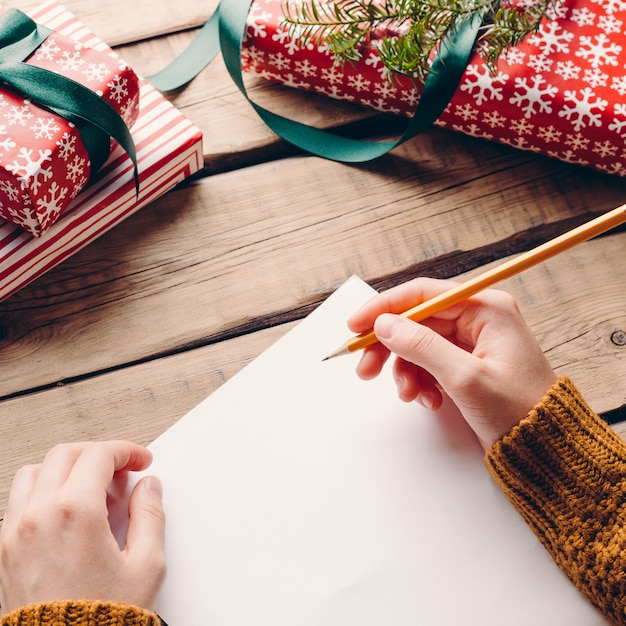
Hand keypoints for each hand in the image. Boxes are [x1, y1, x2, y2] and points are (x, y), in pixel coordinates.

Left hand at [0, 441, 165, 613]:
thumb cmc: (102, 620)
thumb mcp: (146, 565)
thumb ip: (149, 516)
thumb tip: (147, 488)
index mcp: (75, 512)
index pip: (99, 455)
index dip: (126, 451)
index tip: (140, 461)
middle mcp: (39, 516)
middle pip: (66, 454)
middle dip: (98, 454)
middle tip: (121, 471)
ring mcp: (15, 533)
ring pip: (34, 472)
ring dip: (66, 468)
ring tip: (91, 488)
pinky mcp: (4, 551)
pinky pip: (17, 502)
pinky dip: (42, 491)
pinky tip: (66, 511)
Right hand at [348, 278, 556, 449]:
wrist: (545, 448)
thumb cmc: (519, 410)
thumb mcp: (465, 377)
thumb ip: (421, 346)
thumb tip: (384, 324)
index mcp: (486, 309)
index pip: (422, 294)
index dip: (384, 308)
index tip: (355, 326)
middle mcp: (479, 318)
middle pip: (416, 320)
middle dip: (389, 346)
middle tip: (365, 369)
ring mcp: (473, 341)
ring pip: (419, 344)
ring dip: (405, 369)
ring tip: (409, 395)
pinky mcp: (467, 362)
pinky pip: (430, 362)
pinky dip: (421, 381)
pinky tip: (428, 399)